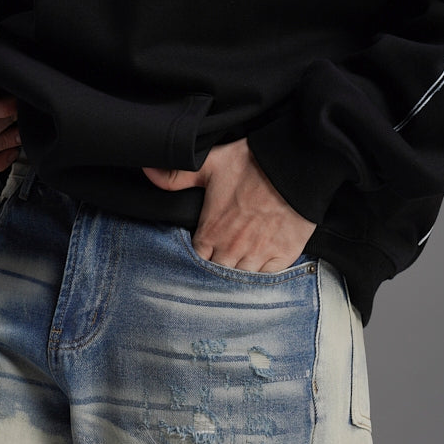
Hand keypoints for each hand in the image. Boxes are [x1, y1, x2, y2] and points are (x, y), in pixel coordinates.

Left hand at [143, 138, 315, 271]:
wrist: (296, 164)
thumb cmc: (252, 163)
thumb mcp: (209, 164)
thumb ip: (176, 176)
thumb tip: (147, 172)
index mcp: (211, 232)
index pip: (196, 261)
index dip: (197, 259)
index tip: (203, 253)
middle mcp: (232, 249)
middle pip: (217, 274)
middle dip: (217, 269)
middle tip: (221, 260)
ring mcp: (258, 255)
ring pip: (241, 281)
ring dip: (239, 275)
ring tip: (239, 265)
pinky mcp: (283, 255)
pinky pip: (268, 278)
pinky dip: (263, 275)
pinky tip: (260, 266)